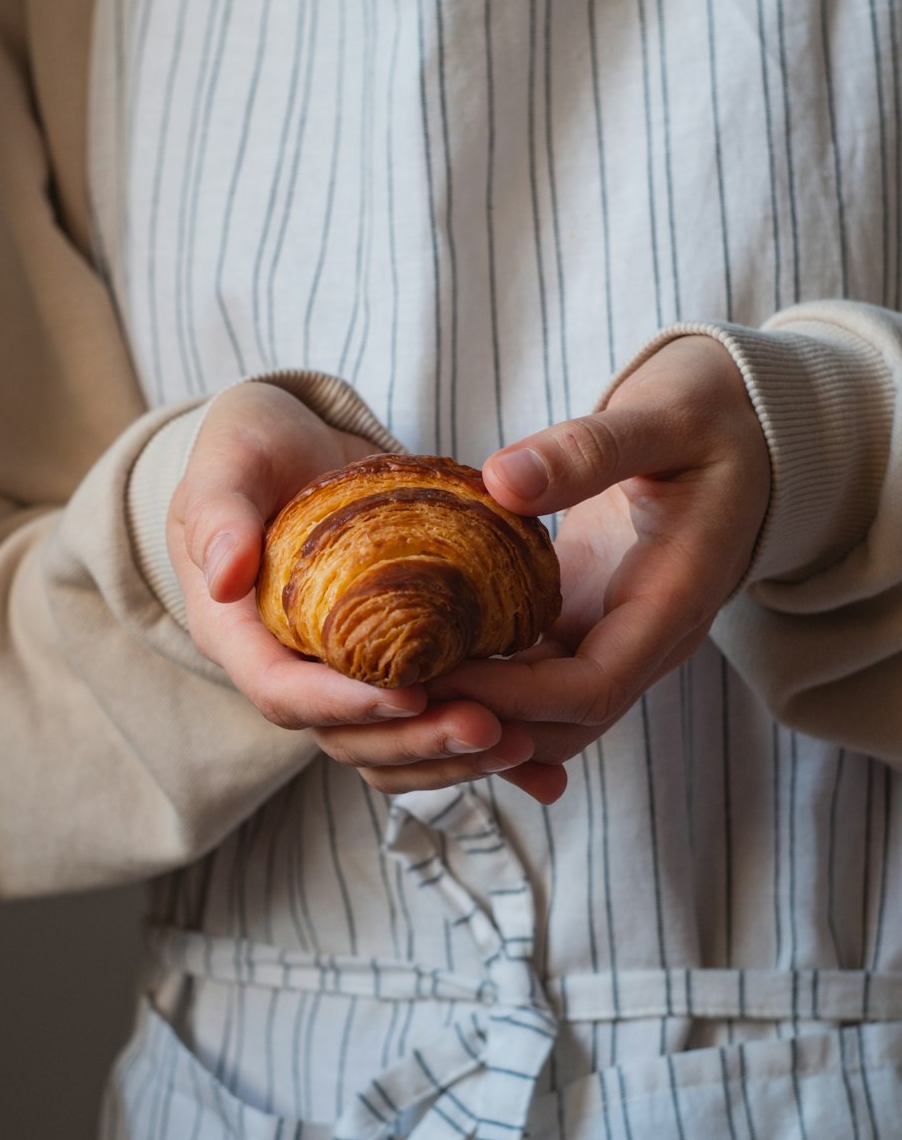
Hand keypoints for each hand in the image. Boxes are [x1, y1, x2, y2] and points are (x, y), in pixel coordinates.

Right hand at [168, 383, 538, 784]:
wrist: (294, 445)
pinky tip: (541, 770)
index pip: (281, 693)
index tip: (409, 695)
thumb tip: (224, 578)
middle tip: (487, 728)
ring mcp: (338, 674)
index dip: (342, 704)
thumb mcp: (227, 461)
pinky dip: (476, 750)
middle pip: (344, 736)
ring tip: (521, 744)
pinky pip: (427, 721)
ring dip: (450, 755)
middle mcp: (288, 668)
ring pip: (389, 743)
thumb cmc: (252, 446)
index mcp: (239, 633)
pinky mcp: (386, 667)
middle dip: (414, 740)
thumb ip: (219, 513)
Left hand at [424, 336, 771, 786]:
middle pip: (562, 724)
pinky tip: (421, 667)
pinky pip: (535, 677)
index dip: (510, 695)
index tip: (435, 672)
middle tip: (392, 694)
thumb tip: (500, 480)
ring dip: (476, 712)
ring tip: (394, 688)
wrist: (747, 426)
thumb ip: (589, 450)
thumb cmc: (710, 415)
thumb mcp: (661, 417)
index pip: (590, 689)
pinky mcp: (585, 618)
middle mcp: (646, 638)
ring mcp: (616, 634)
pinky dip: (483, 682)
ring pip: (545, 713)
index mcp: (672, 602)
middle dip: (482, 721)